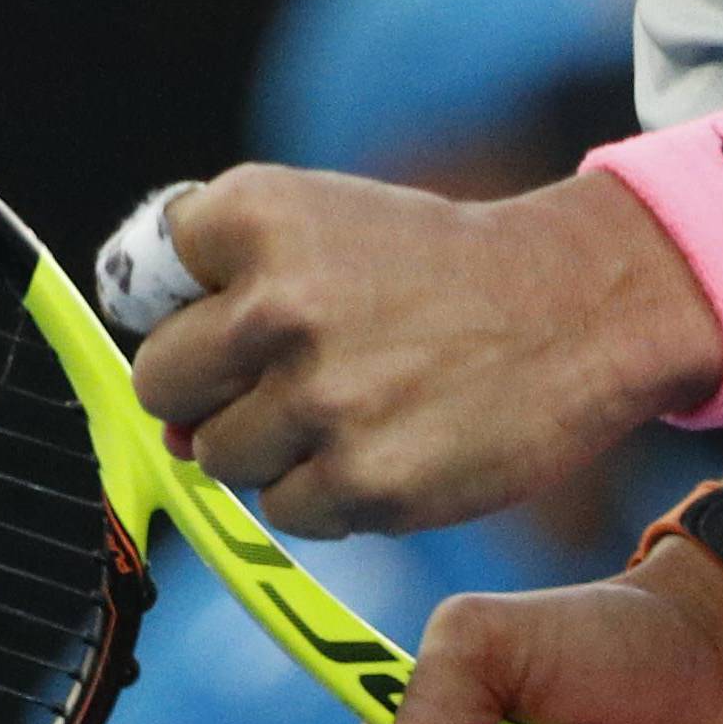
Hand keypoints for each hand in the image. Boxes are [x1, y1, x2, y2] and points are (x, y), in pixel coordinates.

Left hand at [129, 163, 722, 535]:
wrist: (577, 306)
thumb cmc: (436, 270)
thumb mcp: (329, 224)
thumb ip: (227, 293)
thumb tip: (166, 433)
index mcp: (260, 214)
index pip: (145, 280)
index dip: (193, 301)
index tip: (243, 300)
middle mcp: (277, 301)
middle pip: (163, 381)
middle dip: (212, 388)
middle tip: (295, 369)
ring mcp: (318, 399)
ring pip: (222, 455)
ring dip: (274, 444)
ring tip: (360, 401)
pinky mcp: (361, 482)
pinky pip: (287, 509)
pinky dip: (328, 490)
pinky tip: (390, 441)